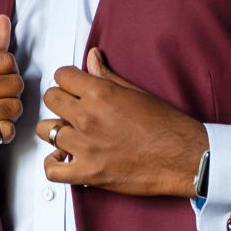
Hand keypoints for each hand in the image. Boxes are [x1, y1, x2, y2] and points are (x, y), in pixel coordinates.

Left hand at [40, 40, 207, 195]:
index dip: (68, 80)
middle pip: (51, 99)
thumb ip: (107, 75)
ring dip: (57, 130)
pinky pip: (52, 170)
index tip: (74, 87)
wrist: (184, 157)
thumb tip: (92, 56)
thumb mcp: (136, 92)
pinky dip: (53, 164)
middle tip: (72, 108)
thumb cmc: (166, 125)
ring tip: (71, 133)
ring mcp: (86, 146)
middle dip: (60, 101)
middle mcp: (88, 117)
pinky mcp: (89, 173)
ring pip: (46, 130)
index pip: (61, 76)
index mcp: (100, 93)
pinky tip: (63, 158)